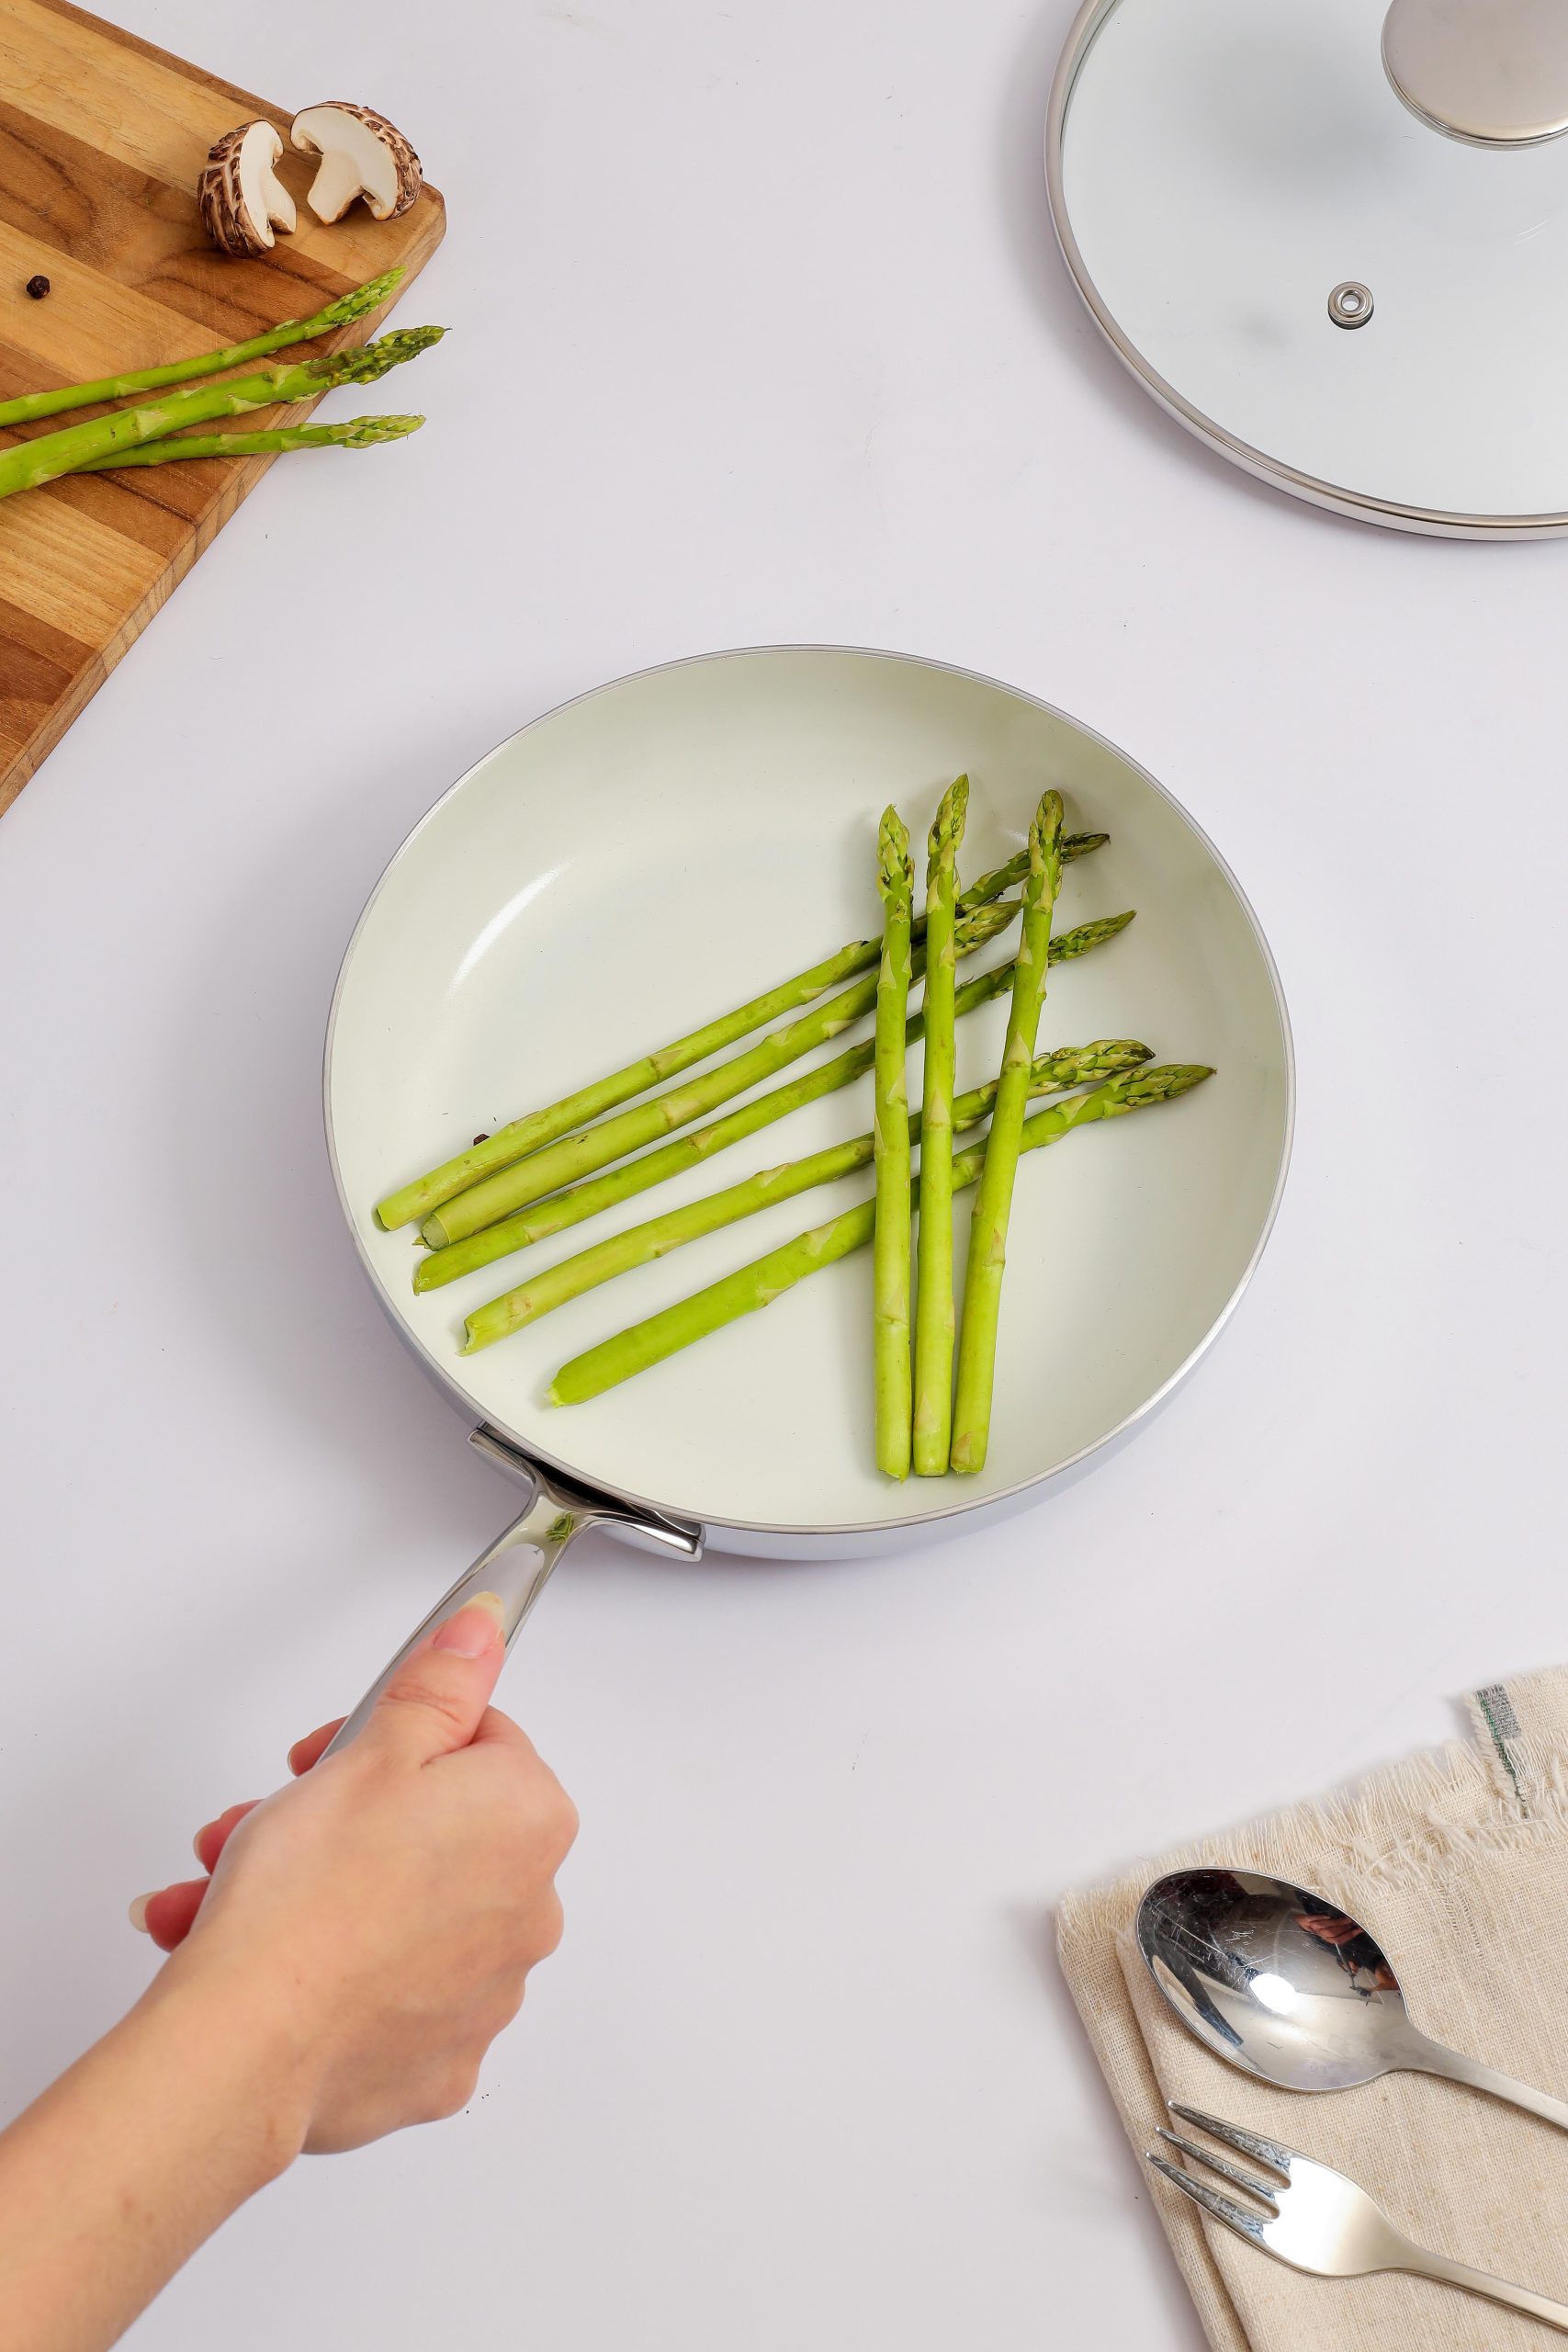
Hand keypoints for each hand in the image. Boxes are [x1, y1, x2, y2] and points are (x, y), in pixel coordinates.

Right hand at [130, 1594, 577, 2154]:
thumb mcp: (372, 1750)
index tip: (331, 1755)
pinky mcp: (438, 2065)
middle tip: (263, 1826)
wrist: (249, 2047)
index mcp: (529, 1821)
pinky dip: (333, 1975)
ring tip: (224, 1898)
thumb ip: (440, 1685)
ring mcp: (487, 1996)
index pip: (478, 1742)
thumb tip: (483, 1633)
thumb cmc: (309, 1900)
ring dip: (315, 1893)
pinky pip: (387, 1995)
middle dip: (336, 1819)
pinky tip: (265, 1961)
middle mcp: (530, 1911)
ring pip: (398, 1913)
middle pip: (432, 1830)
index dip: (393, 1739)